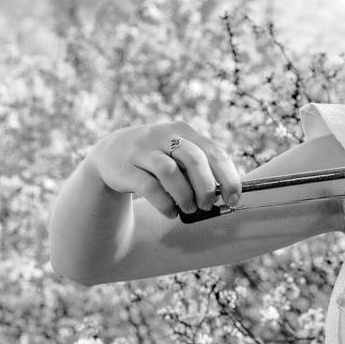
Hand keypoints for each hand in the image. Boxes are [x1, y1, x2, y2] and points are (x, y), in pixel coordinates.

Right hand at [87, 122, 243, 218]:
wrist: (111, 153)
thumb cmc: (157, 159)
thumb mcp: (178, 154)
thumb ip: (199, 169)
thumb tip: (224, 194)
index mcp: (183, 131)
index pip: (214, 152)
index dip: (228, 178)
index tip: (233, 198)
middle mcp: (163, 135)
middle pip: (194, 159)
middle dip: (206, 187)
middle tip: (208, 205)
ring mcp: (142, 150)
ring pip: (170, 172)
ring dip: (185, 196)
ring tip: (189, 209)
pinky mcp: (125, 168)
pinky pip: (149, 187)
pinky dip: (165, 203)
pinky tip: (170, 211)